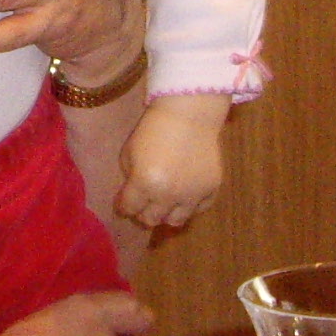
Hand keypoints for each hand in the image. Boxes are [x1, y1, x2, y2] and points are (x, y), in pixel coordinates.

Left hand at [114, 93, 226, 230]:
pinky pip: (198, 209)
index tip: (125, 202)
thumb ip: (128, 177)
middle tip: (144, 202)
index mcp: (144, 184)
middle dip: (143, 212)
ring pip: (175, 221)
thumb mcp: (129, 151)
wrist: (189, 114)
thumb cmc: (154, 129)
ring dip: (166, 213)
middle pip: (151, 220)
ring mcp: (192, 195)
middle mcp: (168, 195)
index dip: (125, 206)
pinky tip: (185, 193)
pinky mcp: (211, 189)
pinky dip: (190, 205)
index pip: (129, 209)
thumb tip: (132, 194)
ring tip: (165, 201)